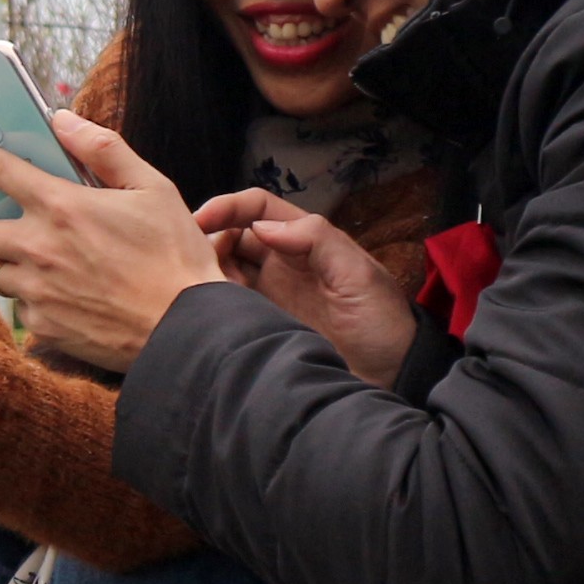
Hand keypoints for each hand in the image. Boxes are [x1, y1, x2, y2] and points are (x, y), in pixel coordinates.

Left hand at [0, 109, 224, 371]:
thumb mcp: (152, 189)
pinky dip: (30, 298)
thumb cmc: (175, 256)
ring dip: (1, 261)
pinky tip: (61, 294)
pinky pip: (17, 307)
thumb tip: (63, 121)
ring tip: (31, 259)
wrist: (187, 330)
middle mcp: (38, 248)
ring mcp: (35, 291)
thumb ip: (104, 150)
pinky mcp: (42, 327)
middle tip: (1, 222)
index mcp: (62, 206)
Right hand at [199, 190, 418, 387]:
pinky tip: (205, 305)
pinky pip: (228, 304)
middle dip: (209, 237)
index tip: (200, 219)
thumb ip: (316, 239)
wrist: (392, 376)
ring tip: (194, 282)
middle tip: (191, 258)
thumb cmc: (381, 321)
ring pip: (224, 268)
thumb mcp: (358, 273)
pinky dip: (212, 299)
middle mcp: (282, 263)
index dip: (228, 206)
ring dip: (206, 268)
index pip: (258, 208)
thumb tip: (262, 227)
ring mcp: (269, 295)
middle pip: (233, 236)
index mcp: (305, 241)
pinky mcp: (261, 325)